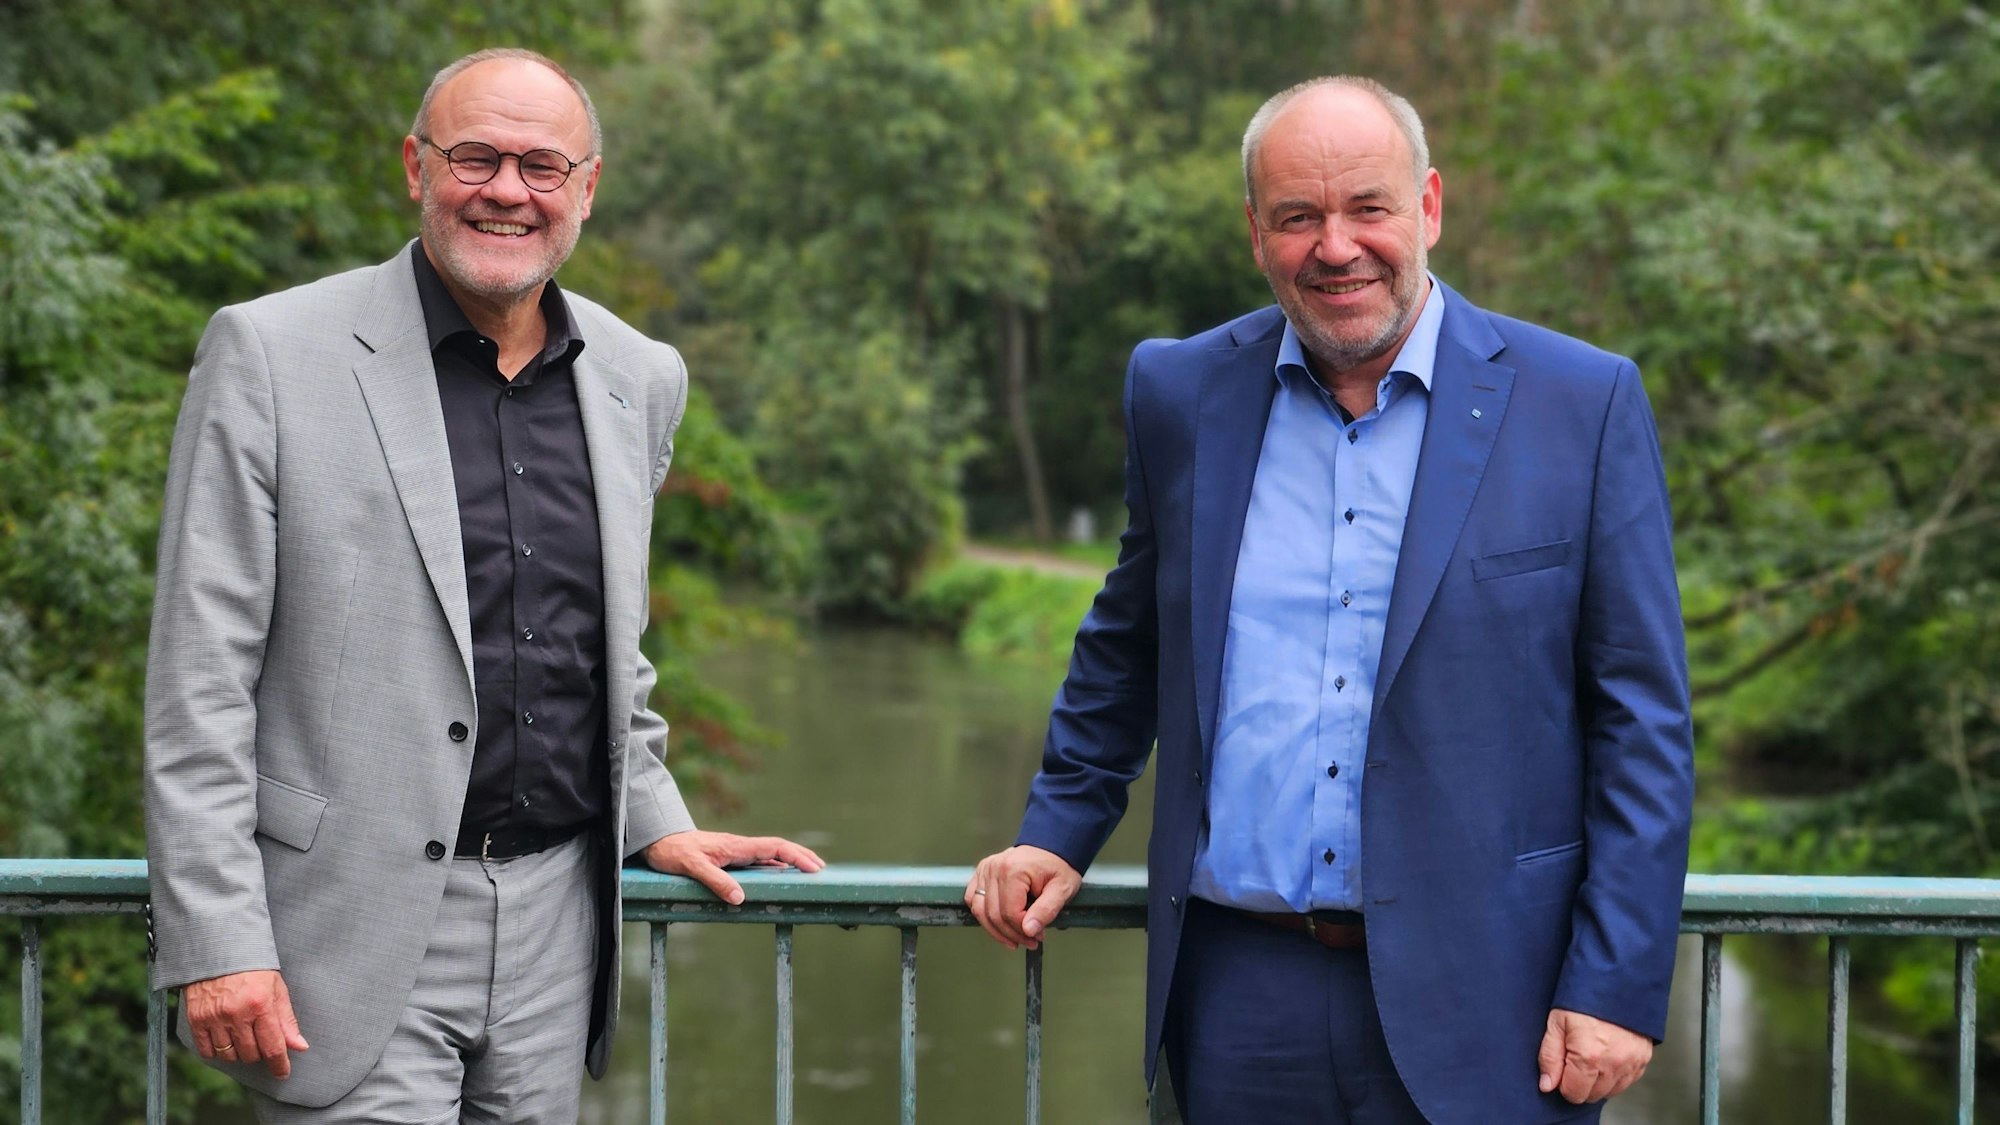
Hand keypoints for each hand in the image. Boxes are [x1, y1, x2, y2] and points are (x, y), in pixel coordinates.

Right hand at [183, 969, 308, 1078]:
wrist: (219, 950)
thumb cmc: (253, 968)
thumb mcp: (277, 989)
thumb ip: (287, 1020)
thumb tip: (299, 1046)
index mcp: (260, 1005)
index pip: (273, 1046)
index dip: (279, 1064)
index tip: (283, 1073)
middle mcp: (236, 1014)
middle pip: (250, 1054)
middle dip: (259, 1053)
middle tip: (260, 1040)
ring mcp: (214, 1018)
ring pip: (229, 1055)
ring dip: (239, 1053)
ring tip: (243, 1038)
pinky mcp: (196, 1019)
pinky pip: (206, 1051)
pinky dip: (217, 1051)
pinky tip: (224, 1040)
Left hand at [640, 830, 824, 904]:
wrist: (657, 840)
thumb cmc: (673, 853)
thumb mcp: (692, 867)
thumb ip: (716, 881)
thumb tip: (740, 898)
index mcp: (736, 846)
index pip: (776, 847)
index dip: (797, 856)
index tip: (815, 868)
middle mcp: (740, 847)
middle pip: (779, 848)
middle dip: (802, 856)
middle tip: (821, 870)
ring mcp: (735, 852)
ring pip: (770, 854)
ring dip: (791, 861)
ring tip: (808, 872)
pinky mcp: (728, 858)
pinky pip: (758, 861)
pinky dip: (775, 866)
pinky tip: (779, 874)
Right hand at [964, 845, 1082, 950]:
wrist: (1052, 847)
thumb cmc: (1058, 867)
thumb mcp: (1062, 889)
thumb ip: (1046, 910)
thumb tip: (1029, 931)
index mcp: (1014, 870)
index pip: (1010, 913)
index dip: (1023, 931)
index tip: (1039, 936)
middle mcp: (994, 868)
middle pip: (994, 915)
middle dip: (1012, 934)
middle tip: (1031, 941)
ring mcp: (985, 869)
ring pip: (980, 911)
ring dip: (996, 930)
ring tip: (1015, 938)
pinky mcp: (981, 872)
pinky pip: (973, 900)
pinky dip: (984, 916)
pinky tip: (1000, 923)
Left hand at [1537, 1008, 1651, 1103]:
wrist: (1616, 979)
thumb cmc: (1583, 998)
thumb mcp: (1557, 1022)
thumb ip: (1550, 1057)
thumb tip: (1547, 1085)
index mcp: (1589, 1057)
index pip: (1573, 1093)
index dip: (1563, 1082)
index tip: (1562, 1066)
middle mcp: (1613, 1065)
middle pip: (1592, 1095)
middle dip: (1580, 1082)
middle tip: (1575, 1058)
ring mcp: (1631, 1063)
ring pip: (1610, 1091)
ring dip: (1598, 1081)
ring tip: (1592, 1056)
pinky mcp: (1643, 1059)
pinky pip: (1627, 1082)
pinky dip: (1615, 1075)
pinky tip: (1607, 1057)